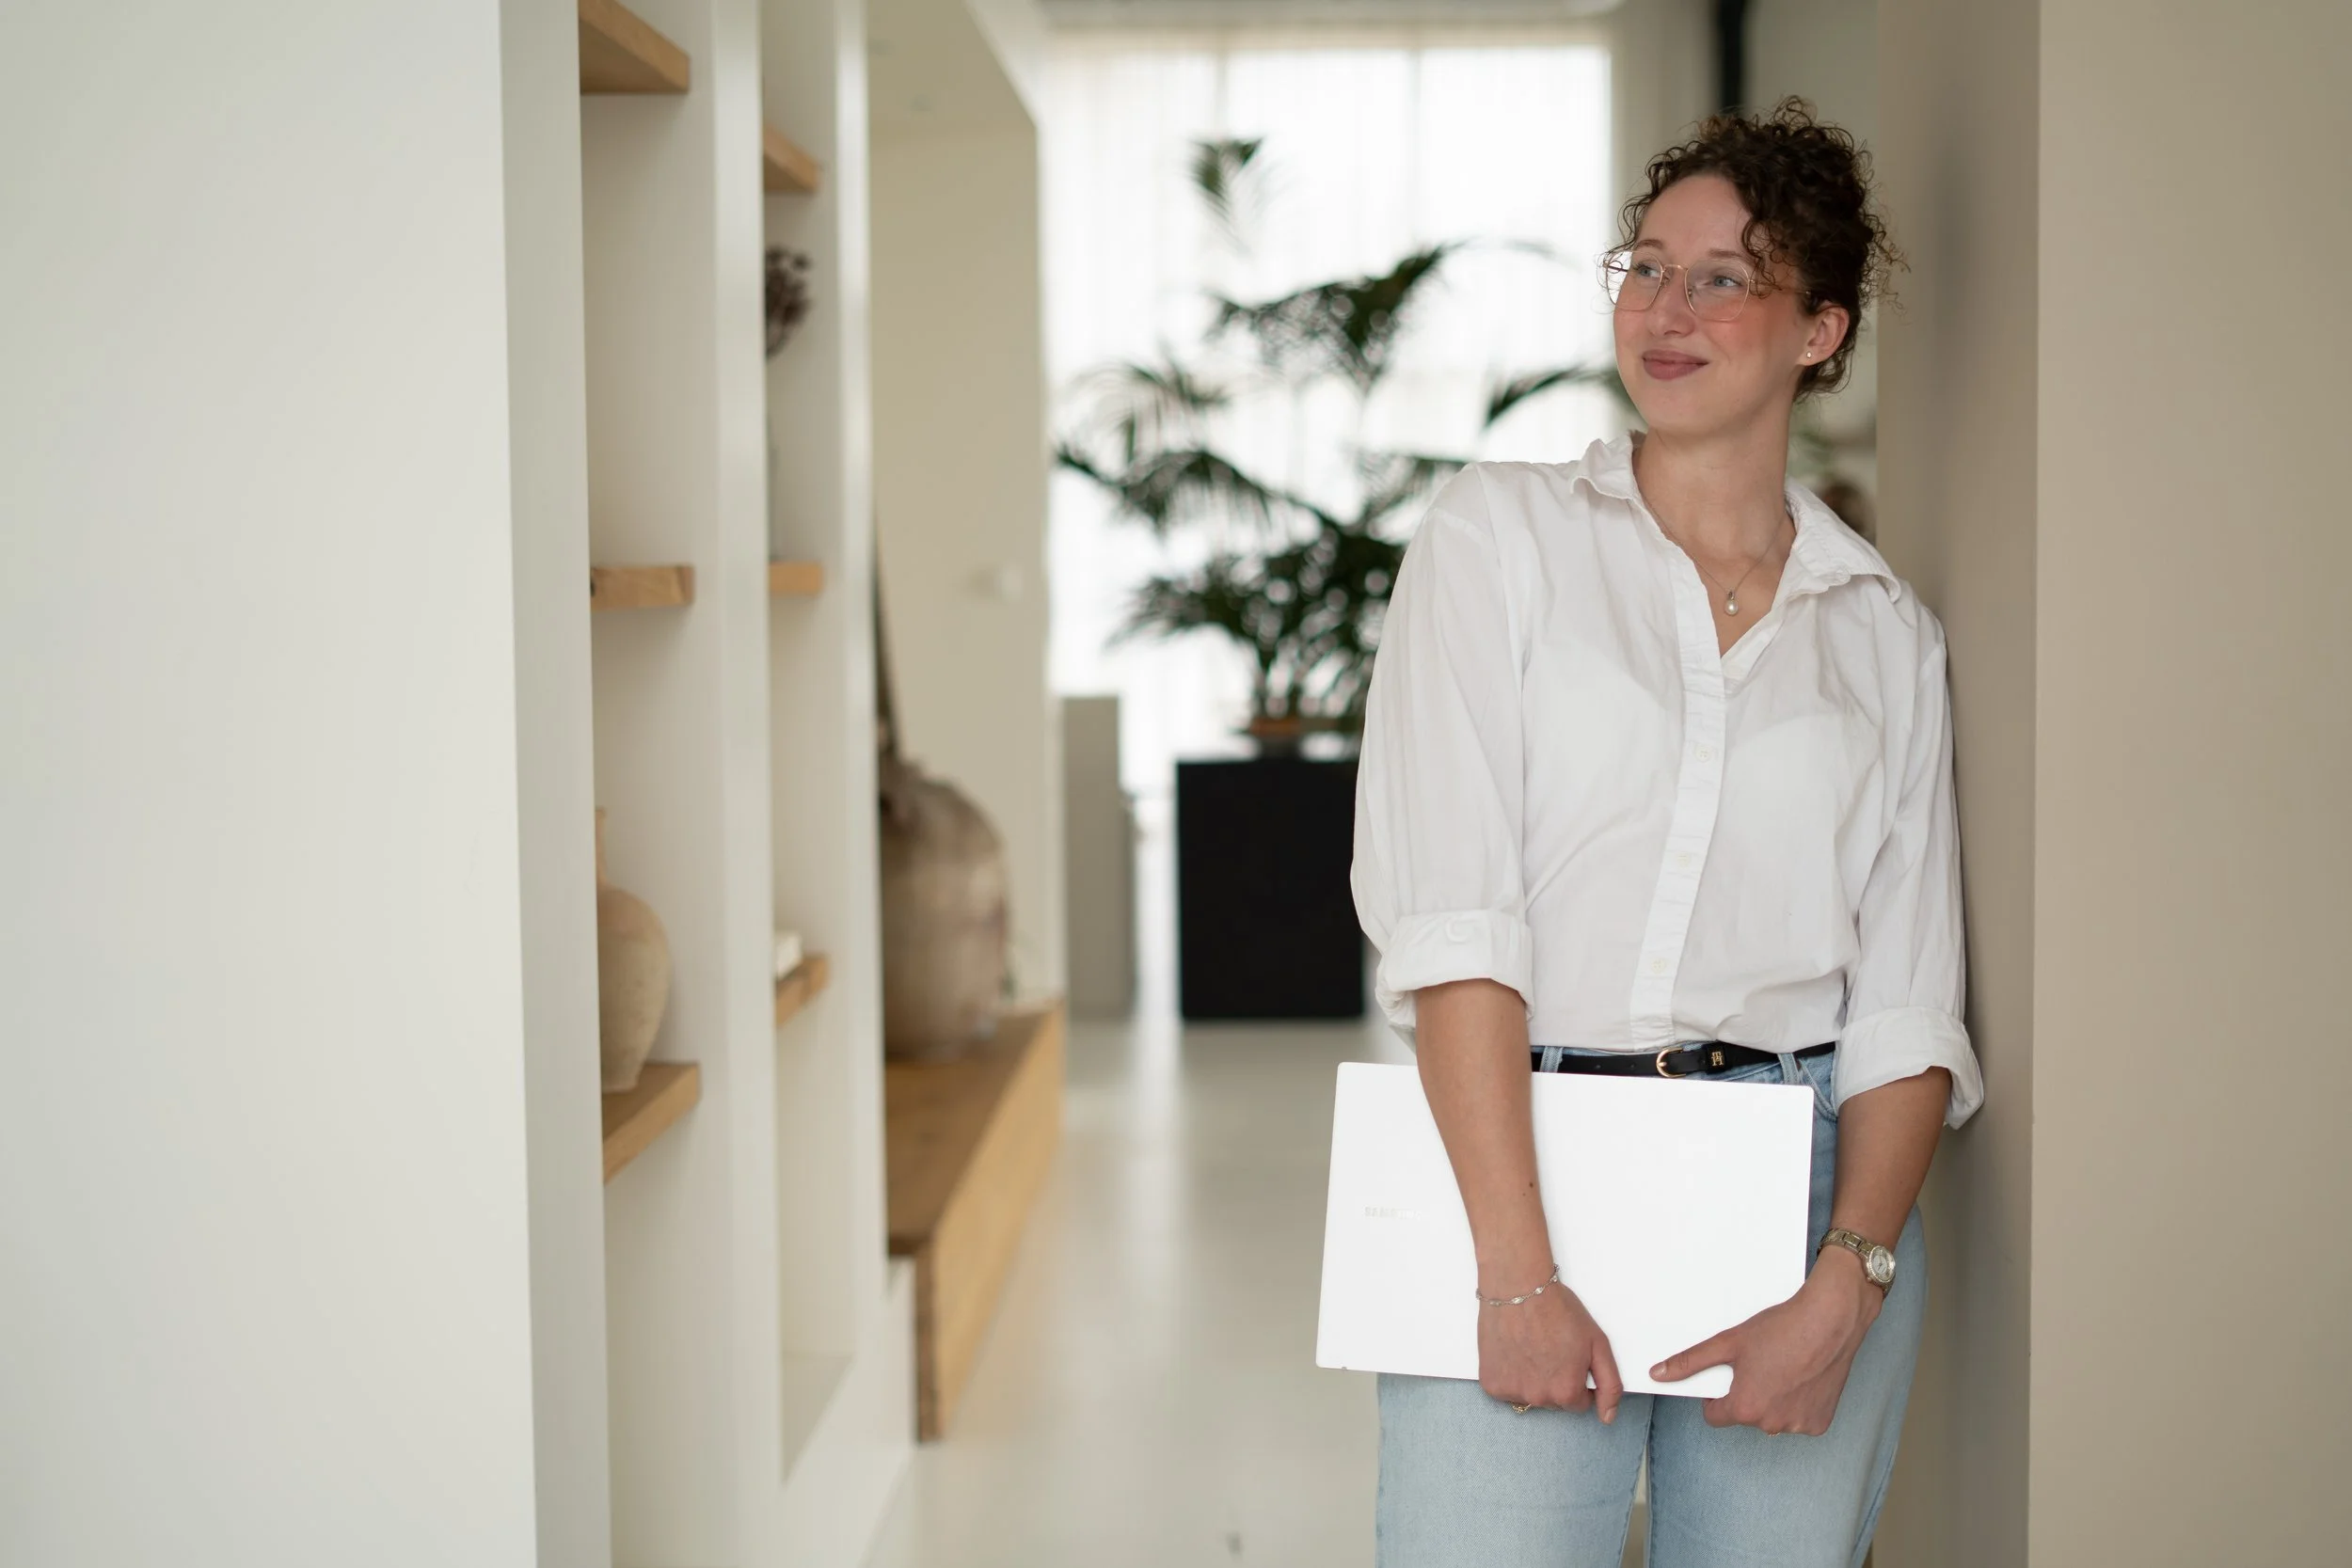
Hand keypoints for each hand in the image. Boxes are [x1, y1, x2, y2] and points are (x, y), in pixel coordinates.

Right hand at [1478, 1269, 1624, 1420]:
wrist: (1518, 1287)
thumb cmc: (1558, 1309)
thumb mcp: (1598, 1344)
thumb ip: (1609, 1385)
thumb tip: (1607, 1417)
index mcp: (1567, 1391)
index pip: (1578, 1403)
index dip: (1577, 1378)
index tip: (1569, 1356)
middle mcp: (1539, 1398)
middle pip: (1554, 1401)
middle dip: (1555, 1380)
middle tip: (1549, 1347)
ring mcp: (1512, 1392)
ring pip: (1530, 1395)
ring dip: (1531, 1379)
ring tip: (1529, 1346)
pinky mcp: (1490, 1383)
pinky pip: (1506, 1390)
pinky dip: (1510, 1375)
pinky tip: (1513, 1350)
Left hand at [1649, 1251, 1880, 1435]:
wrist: (1830, 1321)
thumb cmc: (1782, 1329)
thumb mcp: (1728, 1342)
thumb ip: (1690, 1362)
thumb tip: (1658, 1374)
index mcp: (1744, 1408)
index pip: (1715, 1416)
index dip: (1718, 1396)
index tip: (1729, 1378)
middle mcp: (1771, 1425)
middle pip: (1746, 1416)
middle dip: (1748, 1395)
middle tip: (1761, 1365)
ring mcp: (1798, 1426)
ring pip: (1773, 1418)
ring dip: (1774, 1401)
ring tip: (1784, 1369)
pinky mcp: (1820, 1424)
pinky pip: (1799, 1419)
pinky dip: (1799, 1404)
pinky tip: (1803, 1378)